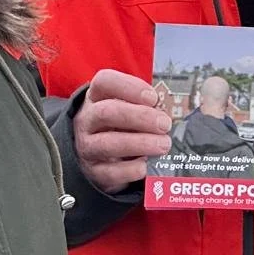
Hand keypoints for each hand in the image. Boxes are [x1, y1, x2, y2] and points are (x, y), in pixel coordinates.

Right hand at [73, 69, 173, 194]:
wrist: (96, 158)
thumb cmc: (118, 126)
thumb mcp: (126, 109)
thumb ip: (143, 106)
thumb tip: (166, 112)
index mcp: (96, 97)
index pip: (104, 82)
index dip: (130, 87)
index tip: (153, 97)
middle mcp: (87, 120)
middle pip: (108, 112)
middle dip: (140, 117)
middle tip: (164, 124)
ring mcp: (87, 146)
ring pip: (109, 143)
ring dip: (141, 143)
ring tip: (164, 144)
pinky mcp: (94, 171)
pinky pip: (112, 172)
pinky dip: (132, 168)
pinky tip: (146, 165)